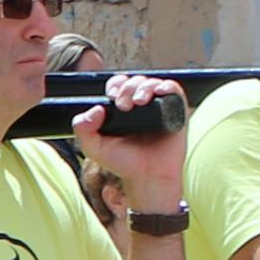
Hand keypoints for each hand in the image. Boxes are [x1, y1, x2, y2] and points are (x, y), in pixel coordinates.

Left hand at [71, 71, 188, 214]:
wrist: (147, 177)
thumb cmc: (123, 163)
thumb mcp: (93, 147)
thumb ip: (83, 128)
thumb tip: (95, 109)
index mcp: (122, 110)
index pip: (119, 85)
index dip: (116, 85)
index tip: (113, 96)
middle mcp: (141, 106)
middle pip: (135, 81)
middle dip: (128, 87)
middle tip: (123, 105)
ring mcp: (159, 108)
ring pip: (153, 83)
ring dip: (145, 86)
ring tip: (139, 101)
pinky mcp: (176, 113)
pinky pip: (174, 91)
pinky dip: (167, 86)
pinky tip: (160, 92)